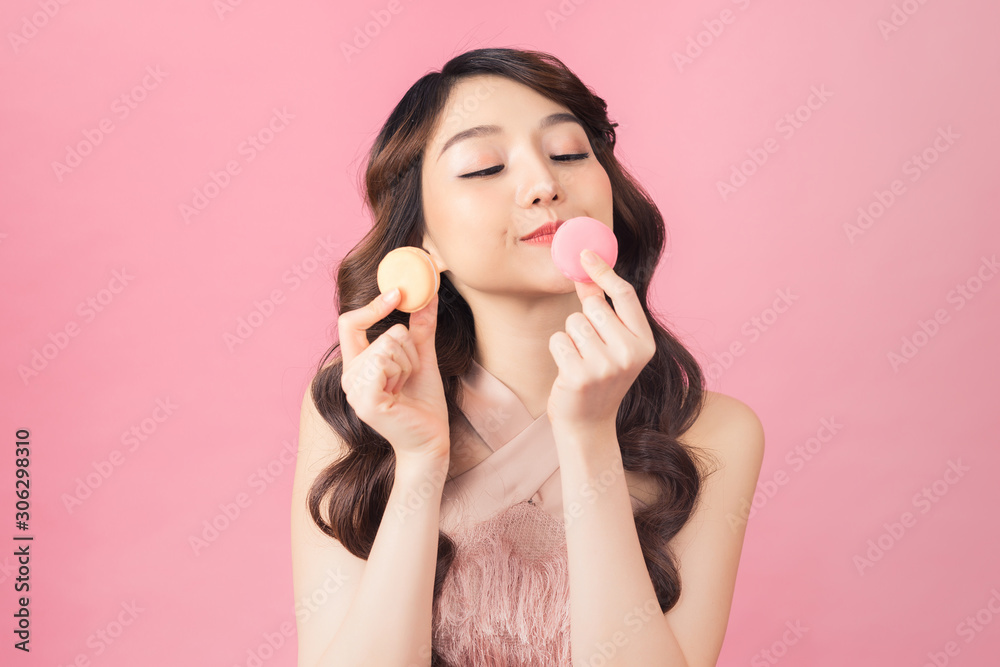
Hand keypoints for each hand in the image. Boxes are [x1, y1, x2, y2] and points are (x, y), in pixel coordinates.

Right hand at [338, 289, 449, 466]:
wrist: (431, 438)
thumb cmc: (424, 403)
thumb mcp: (422, 357)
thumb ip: (421, 327)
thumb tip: (429, 294)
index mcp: (357, 365)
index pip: (350, 323)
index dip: (372, 306)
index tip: (398, 293)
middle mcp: (349, 376)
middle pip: (384, 335)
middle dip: (409, 353)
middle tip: (408, 380)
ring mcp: (353, 389)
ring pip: (387, 346)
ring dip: (408, 365)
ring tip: (404, 389)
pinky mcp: (364, 400)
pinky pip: (384, 362)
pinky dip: (402, 373)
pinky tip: (400, 395)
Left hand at [547, 249, 655, 431]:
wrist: (588, 425)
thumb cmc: (599, 379)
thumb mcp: (613, 345)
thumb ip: (605, 310)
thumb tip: (586, 270)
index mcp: (645, 343)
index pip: (625, 295)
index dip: (603, 271)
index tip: (585, 254)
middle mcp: (630, 354)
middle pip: (594, 307)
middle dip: (584, 319)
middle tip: (589, 347)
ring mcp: (605, 366)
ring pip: (574, 322)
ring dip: (571, 338)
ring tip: (580, 361)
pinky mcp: (579, 375)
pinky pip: (558, 339)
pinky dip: (558, 351)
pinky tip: (569, 371)